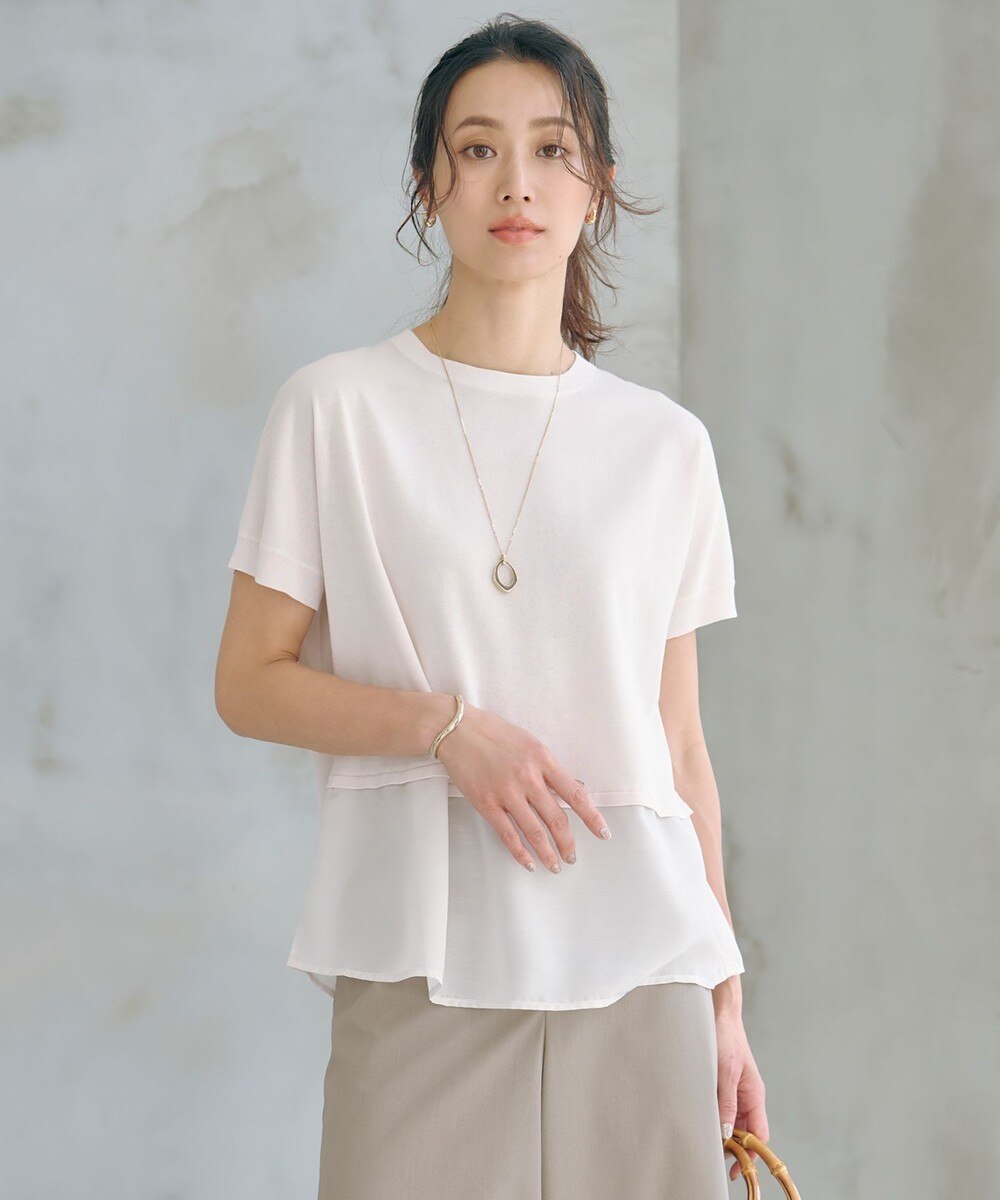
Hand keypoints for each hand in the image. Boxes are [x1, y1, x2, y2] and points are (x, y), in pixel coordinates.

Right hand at [434, 702, 610, 872]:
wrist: (457, 730)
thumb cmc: (494, 733)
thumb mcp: (530, 743)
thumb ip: (550, 767)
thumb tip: (574, 785)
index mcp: (543, 760)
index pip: (575, 794)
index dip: (591, 817)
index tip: (602, 832)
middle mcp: (528, 777)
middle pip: (556, 818)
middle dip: (568, 843)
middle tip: (573, 856)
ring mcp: (506, 792)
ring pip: (534, 831)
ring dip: (547, 853)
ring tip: (555, 866)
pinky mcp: (486, 803)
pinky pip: (507, 834)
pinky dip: (520, 852)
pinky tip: (529, 863)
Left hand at [716, 1006, 768, 1182]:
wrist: (719, 1013)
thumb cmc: (725, 1038)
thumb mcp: (725, 1072)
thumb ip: (727, 1102)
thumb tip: (728, 1132)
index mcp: (755, 1095)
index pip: (759, 1134)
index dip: (751, 1154)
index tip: (737, 1168)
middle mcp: (748, 1096)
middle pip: (746, 1131)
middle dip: (734, 1146)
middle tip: (714, 1154)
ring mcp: (737, 1090)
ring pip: (734, 1121)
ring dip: (723, 1131)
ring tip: (706, 1138)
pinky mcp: (725, 1083)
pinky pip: (724, 1107)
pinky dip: (716, 1116)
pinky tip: (703, 1118)